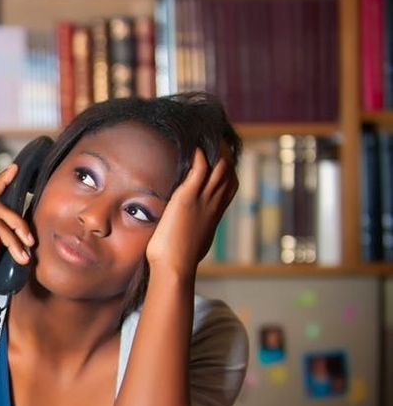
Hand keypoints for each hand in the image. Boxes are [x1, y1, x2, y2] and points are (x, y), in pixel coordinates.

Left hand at [146, 146, 238, 276]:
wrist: (175, 266)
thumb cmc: (178, 259)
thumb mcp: (194, 240)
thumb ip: (194, 229)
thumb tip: (190, 230)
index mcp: (215, 213)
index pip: (231, 183)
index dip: (227, 168)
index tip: (218, 157)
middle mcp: (213, 203)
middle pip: (228, 170)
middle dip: (222, 153)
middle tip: (211, 139)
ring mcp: (202, 200)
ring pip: (220, 167)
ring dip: (214, 151)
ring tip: (204, 139)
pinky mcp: (187, 199)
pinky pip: (199, 171)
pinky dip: (200, 157)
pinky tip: (195, 148)